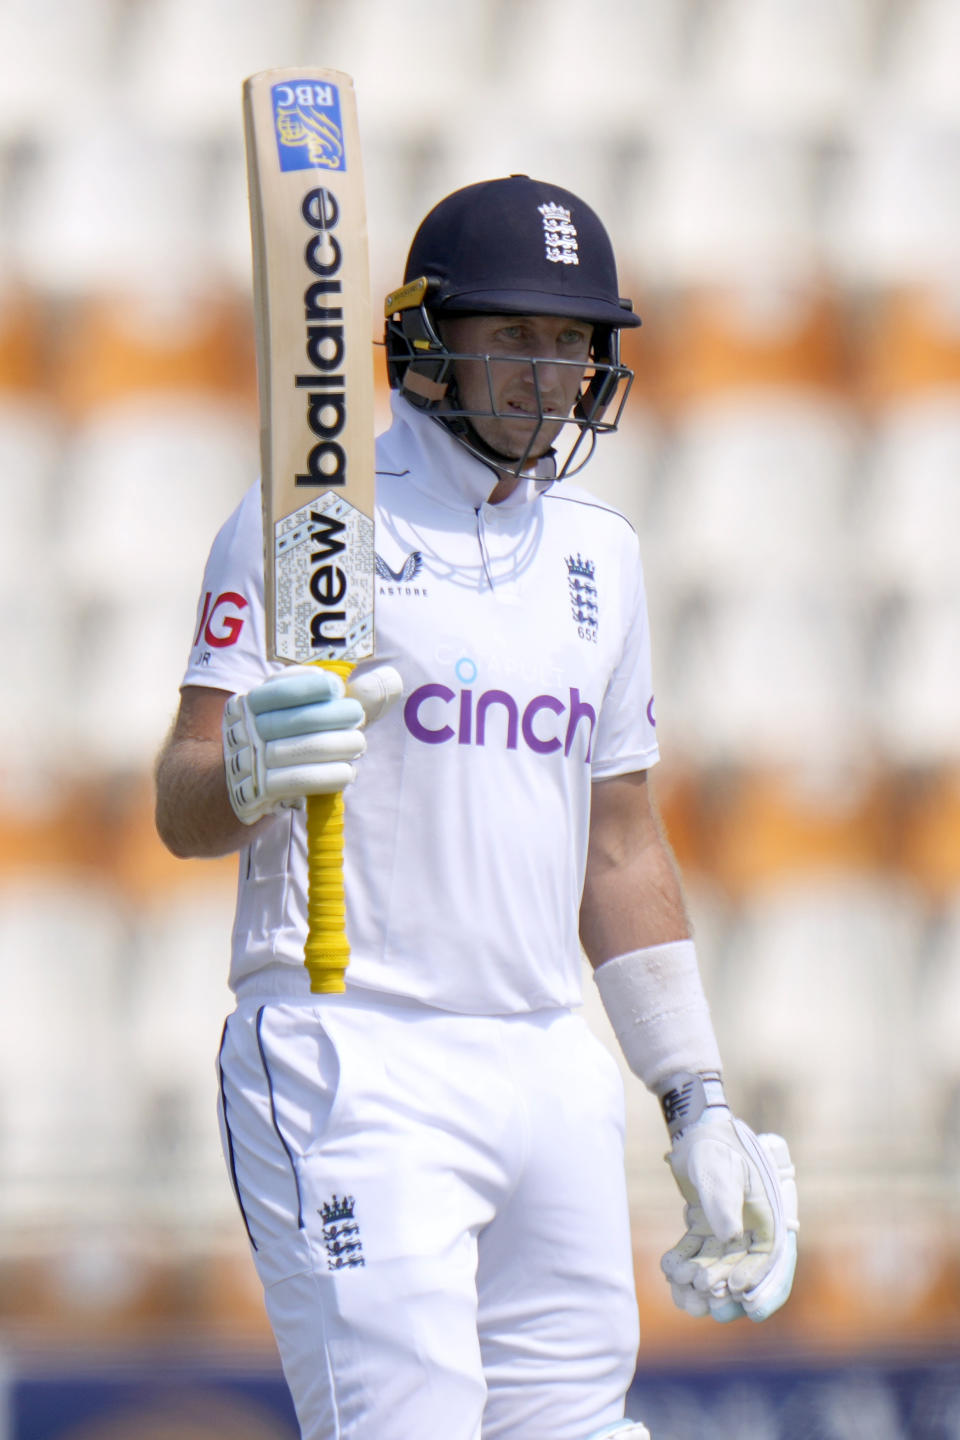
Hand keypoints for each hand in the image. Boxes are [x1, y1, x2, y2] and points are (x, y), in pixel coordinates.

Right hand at [222, 663, 401, 824]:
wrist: (231, 789)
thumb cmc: (278, 743)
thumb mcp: (291, 714)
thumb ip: (337, 699)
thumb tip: (391, 679)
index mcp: (249, 703)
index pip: (277, 689)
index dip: (308, 686)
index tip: (336, 687)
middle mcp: (245, 730)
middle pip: (295, 719)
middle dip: (332, 716)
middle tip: (358, 717)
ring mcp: (249, 762)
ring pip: (302, 750)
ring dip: (338, 747)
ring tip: (358, 745)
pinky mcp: (259, 792)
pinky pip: (299, 781)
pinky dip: (329, 776)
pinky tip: (347, 772)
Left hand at [662, 1104, 797, 1323]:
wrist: (694, 1133)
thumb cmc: (715, 1147)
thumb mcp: (722, 1169)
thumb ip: (724, 1201)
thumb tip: (730, 1237)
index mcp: (769, 1218)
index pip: (770, 1260)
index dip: (757, 1281)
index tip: (737, 1293)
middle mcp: (751, 1231)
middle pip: (741, 1271)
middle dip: (722, 1286)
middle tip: (702, 1293)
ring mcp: (727, 1233)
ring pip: (716, 1268)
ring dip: (700, 1281)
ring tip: (681, 1290)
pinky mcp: (705, 1231)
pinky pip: (696, 1255)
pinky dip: (683, 1264)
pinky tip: (668, 1269)